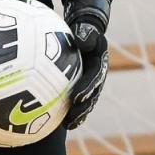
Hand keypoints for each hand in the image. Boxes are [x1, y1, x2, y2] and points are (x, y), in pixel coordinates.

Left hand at [62, 0, 110, 128]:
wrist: (88, 35)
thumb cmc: (84, 31)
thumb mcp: (87, 29)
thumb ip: (86, 33)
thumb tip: (81, 38)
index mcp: (98, 65)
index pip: (94, 79)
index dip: (86, 89)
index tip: (77, 98)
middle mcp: (96, 77)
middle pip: (91, 96)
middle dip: (84, 108)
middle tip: (72, 118)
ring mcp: (89, 84)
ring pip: (85, 102)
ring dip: (78, 114)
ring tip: (68, 125)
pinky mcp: (80, 88)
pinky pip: (75, 101)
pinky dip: (67, 110)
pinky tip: (56, 121)